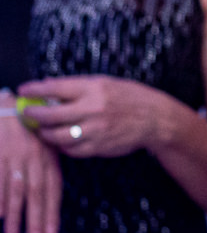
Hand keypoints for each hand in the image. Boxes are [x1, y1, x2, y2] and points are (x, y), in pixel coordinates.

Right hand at [1, 97, 61, 232]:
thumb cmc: (25, 130)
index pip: (53, 187)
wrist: (5, 106)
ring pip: (17, 189)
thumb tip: (49, 199)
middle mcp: (34, 156)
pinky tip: (0, 215)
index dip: (52, 211)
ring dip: (16, 215)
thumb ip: (46, 168)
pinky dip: (0, 199)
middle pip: (37, 192)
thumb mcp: (43, 145)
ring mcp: (14, 155)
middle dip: (37, 219)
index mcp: (48, 155)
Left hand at [17, 75, 163, 158]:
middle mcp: (93, 108)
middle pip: (50, 114)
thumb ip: (78, 85)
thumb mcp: (107, 83)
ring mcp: (95, 129)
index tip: (24, 90)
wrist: (156, 118)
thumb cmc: (130, 97)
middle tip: (27, 113)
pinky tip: (62, 139)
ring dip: (45, 133)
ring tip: (43, 129)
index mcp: (95, 88)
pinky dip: (62, 145)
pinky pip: (70, 149)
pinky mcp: (98, 147)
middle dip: (33, 114)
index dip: (35, 89)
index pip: (55, 88)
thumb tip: (48, 85)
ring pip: (56, 136)